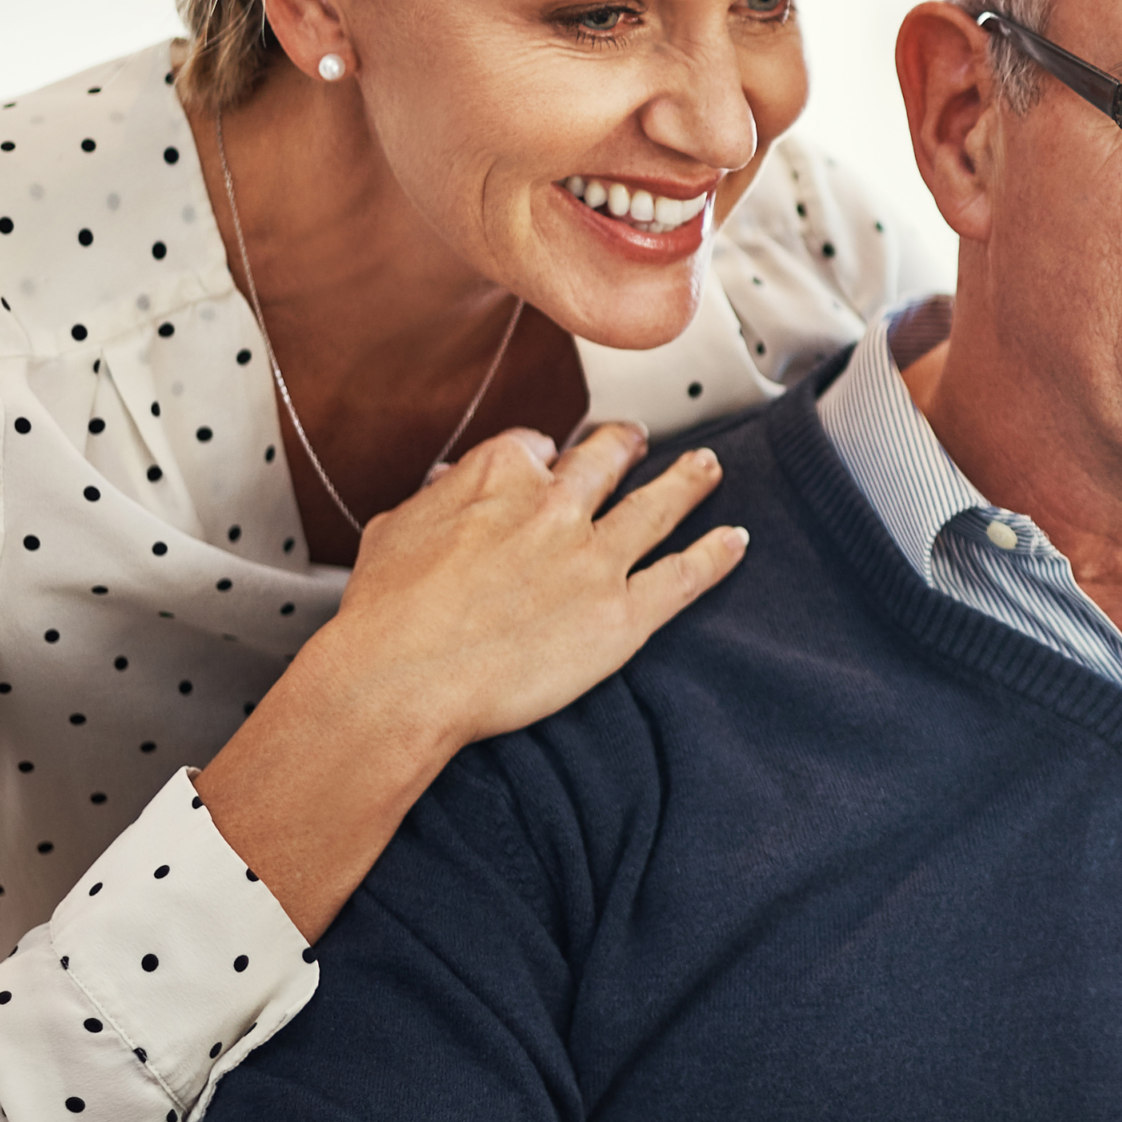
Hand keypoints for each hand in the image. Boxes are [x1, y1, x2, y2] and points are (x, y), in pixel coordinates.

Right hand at [199, 423, 745, 937]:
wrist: (403, 680)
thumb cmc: (385, 615)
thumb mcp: (393, 529)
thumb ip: (435, 498)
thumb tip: (451, 480)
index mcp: (500, 476)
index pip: (536, 449)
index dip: (544, 458)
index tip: (550, 463)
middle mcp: (557, 506)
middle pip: (606, 461)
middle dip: (624, 446)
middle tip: (636, 441)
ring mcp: (596, 558)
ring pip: (658, 506)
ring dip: (689, 481)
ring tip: (708, 466)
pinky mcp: (623, 612)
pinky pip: (684, 575)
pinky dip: (716, 555)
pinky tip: (736, 541)